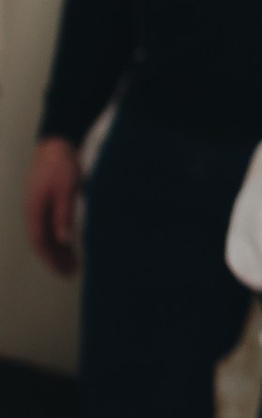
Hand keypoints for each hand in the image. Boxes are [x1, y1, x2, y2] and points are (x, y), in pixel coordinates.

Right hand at [25, 138, 78, 276]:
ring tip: (73, 263)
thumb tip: (63, 240)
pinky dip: (59, 237)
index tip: (63, 272)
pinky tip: (70, 245)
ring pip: (46, 235)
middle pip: (42, 241)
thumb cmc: (61, 165)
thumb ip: (64, 215)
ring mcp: (38, 207)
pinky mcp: (46, 203)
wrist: (56, 144)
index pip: (39, 241)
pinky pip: (50, 226)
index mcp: (34, 209)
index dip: (50, 259)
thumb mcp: (66, 190)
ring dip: (58, 250)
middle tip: (70, 273)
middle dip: (54, 259)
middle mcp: (33, 211)